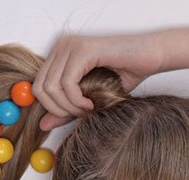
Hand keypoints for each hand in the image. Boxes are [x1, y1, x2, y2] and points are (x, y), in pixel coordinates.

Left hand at [33, 33, 164, 129]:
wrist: (150, 58)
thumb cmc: (124, 75)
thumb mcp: (88, 99)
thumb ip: (65, 110)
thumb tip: (42, 125)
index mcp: (59, 55)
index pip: (37, 87)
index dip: (52, 108)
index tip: (75, 114)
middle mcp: (61, 46)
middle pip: (40, 88)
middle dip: (59, 110)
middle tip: (82, 114)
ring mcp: (70, 46)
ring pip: (51, 87)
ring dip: (70, 107)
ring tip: (89, 109)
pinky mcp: (82, 50)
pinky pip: (67, 84)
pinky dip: (77, 100)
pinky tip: (92, 103)